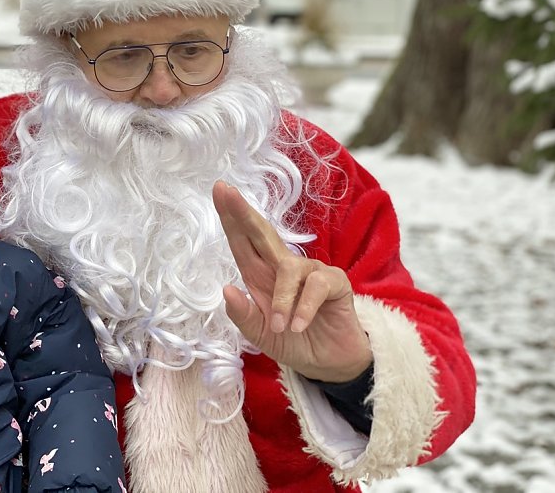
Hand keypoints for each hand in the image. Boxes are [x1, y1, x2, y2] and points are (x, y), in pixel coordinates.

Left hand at [212, 181, 372, 381]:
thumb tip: (226, 289)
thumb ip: (243, 316)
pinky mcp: (334, 282)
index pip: (242, 241)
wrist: (328, 364)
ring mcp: (310, 271)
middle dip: (243, 213)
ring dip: (282, 300)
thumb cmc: (293, 341)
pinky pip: (316, 286)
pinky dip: (304, 308)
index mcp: (260, 275)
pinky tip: (299, 326)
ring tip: (281, 326)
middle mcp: (283, 267)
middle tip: (227, 191)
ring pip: (288, 268)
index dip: (231, 217)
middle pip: (261, 234)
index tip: (219, 190)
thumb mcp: (260, 335)